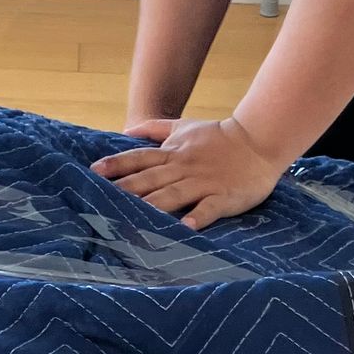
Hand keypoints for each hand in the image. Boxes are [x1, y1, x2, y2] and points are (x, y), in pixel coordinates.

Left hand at [90, 116, 288, 230]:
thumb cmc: (219, 137)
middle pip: (151, 178)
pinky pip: (209, 207)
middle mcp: (184, 167)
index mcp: (173, 153)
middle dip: (127, 188)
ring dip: (154, 204)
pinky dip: (198, 216)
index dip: (117, 164)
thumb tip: (126, 129)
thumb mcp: (185, 126)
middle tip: (102, 199)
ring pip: (174, 193)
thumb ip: (155, 128)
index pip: (140, 157)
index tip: (94, 172)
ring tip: (134, 216)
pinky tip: (186, 227)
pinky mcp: (224, 196)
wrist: (259, 140)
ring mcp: (204, 182)